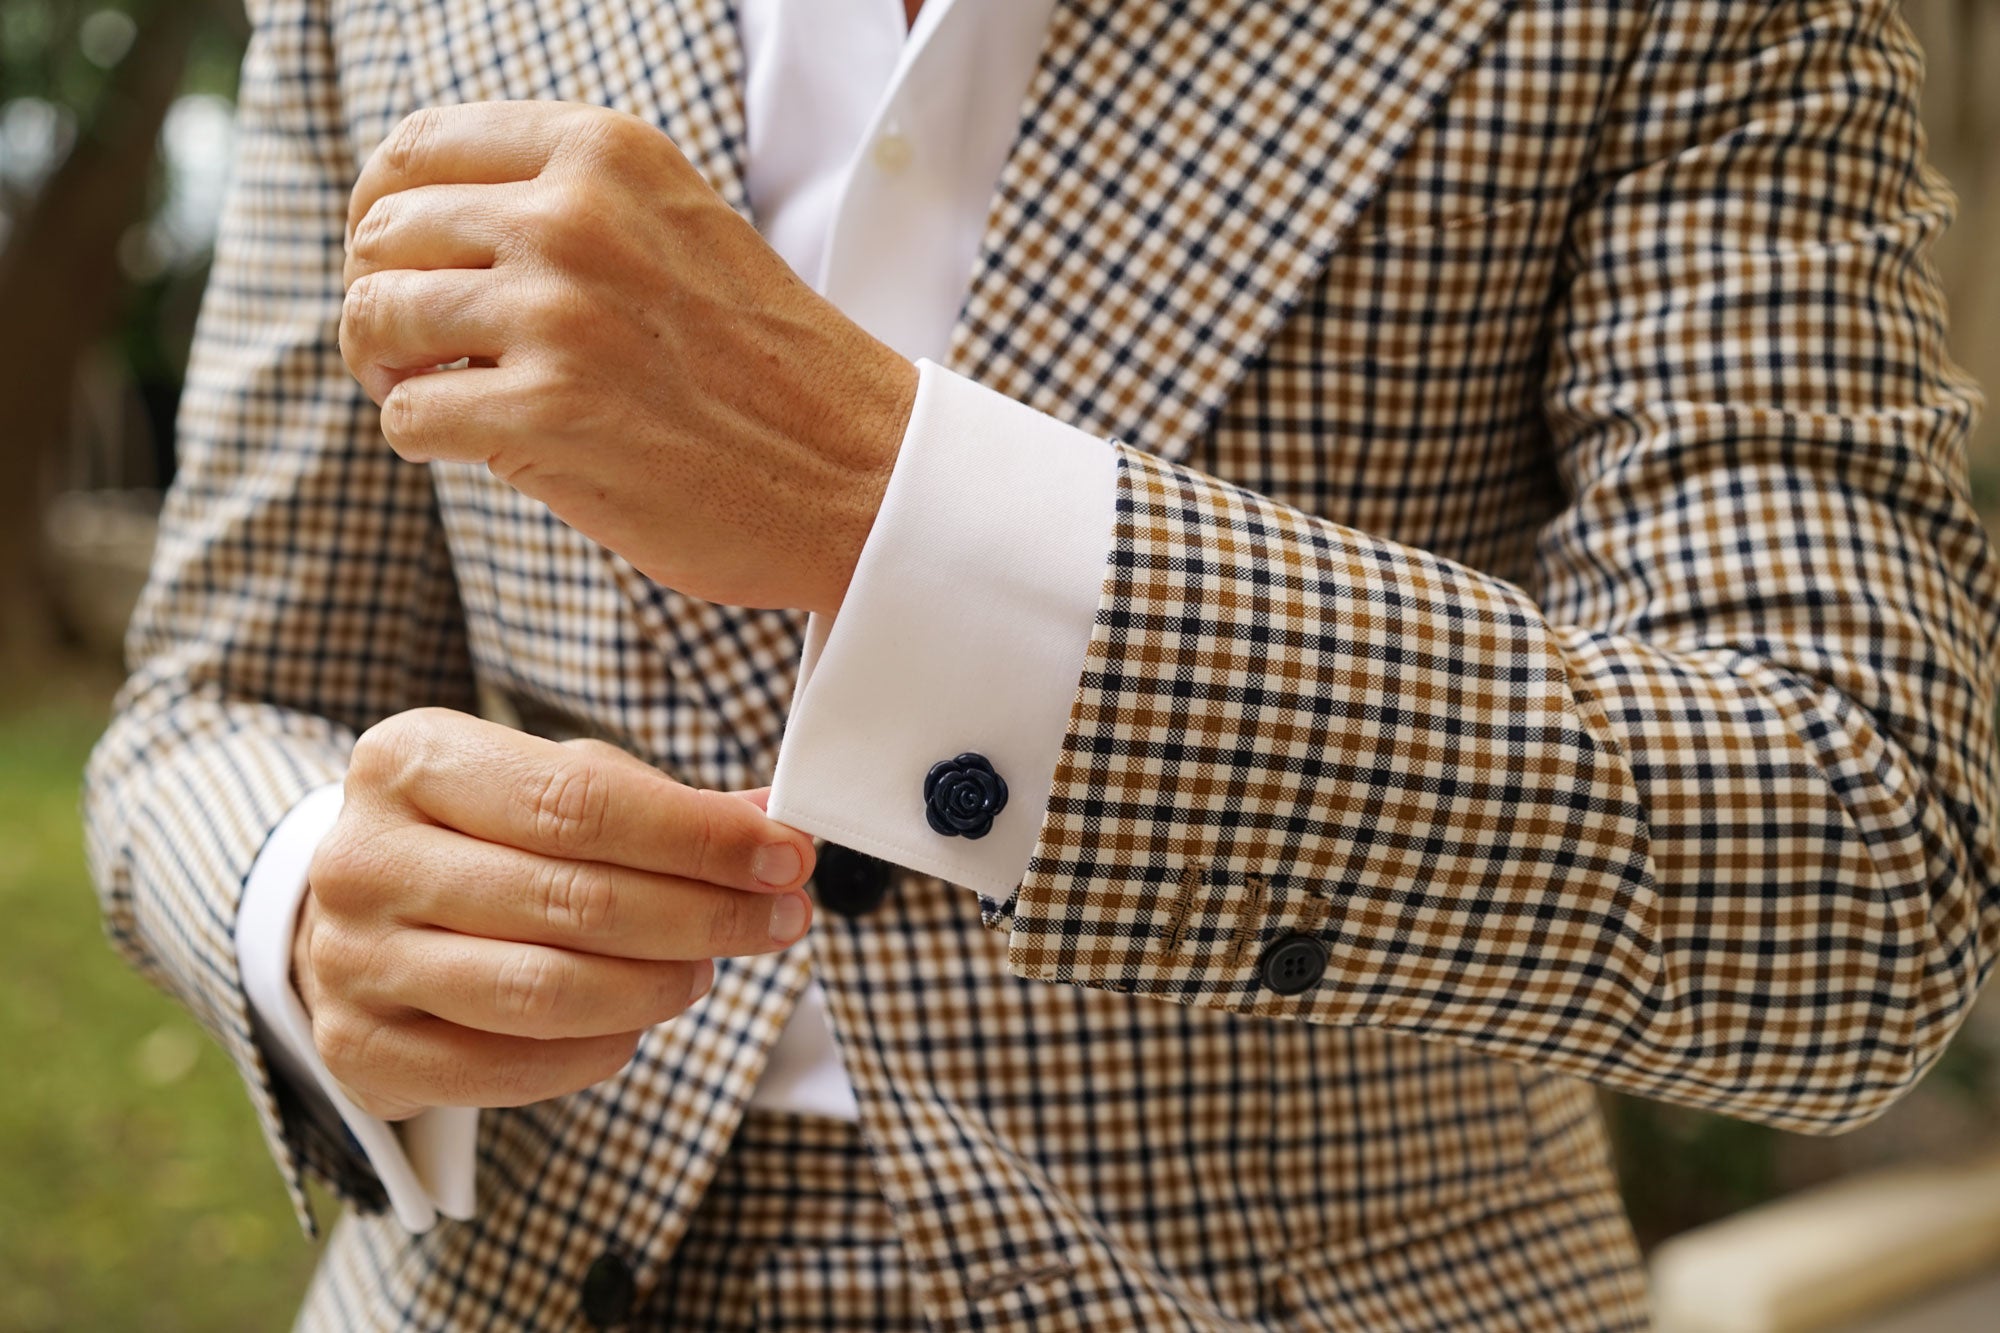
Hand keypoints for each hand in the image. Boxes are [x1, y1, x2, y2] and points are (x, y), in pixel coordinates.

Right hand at [292, 708, 817, 1120]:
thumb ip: (655, 802)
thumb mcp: (548, 784)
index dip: (699, 836)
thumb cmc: (475, 837)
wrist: (351, 913)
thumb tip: (770, 822)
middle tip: (781, 917)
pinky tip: (634, 1023)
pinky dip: (598, 1050)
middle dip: (706, 913)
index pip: (579, 800)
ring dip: (658, 985)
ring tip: (705, 968)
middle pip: (572, 898)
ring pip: (545, 991)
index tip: (786, 856)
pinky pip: (508, 1068)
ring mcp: (352, 960)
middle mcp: (366, 857)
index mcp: (410, 758)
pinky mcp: (359, 1051)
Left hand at [339, 101, 918, 614]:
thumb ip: (564, 205)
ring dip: (385, 368)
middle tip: (417, 352)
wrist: (859, 470)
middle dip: (381, 296)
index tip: (403, 267)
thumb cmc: (763, 364)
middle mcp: (573, 215)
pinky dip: (420, 439)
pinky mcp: (546, 415)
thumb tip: (408, 230)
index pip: (415, 151)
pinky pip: (405, 417)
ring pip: (374, 317)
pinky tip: (474, 446)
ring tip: (433, 394)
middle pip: (381, 234)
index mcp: (603, 152)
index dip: (383, 215)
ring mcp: (558, 314)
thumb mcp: (671, 226)